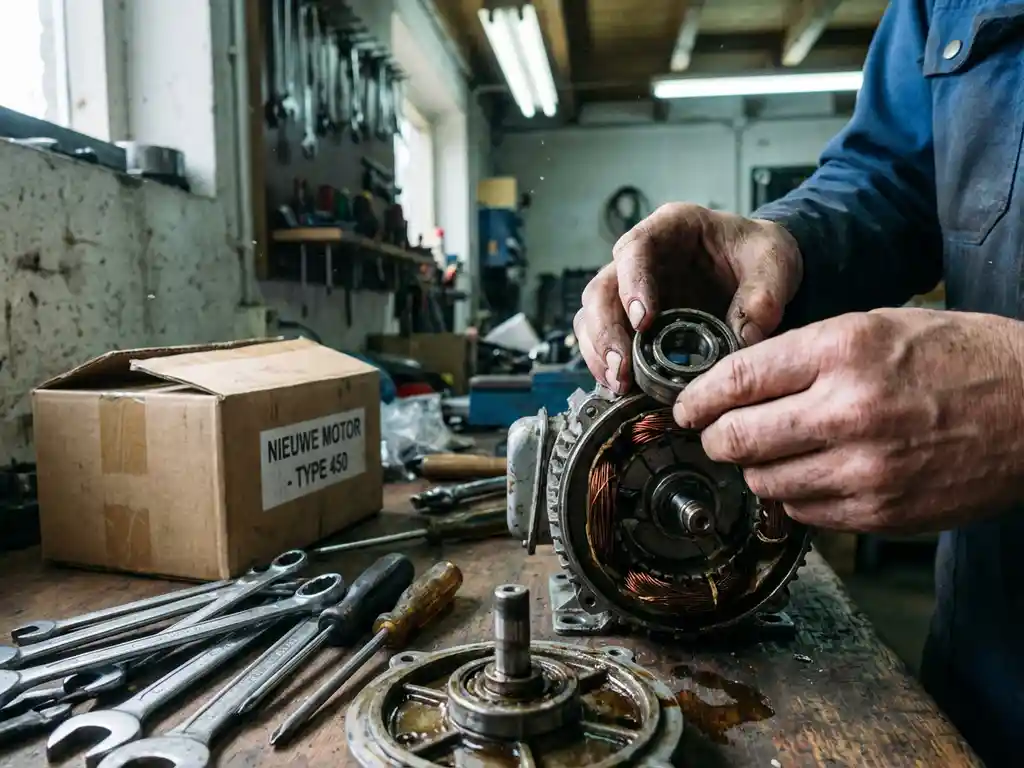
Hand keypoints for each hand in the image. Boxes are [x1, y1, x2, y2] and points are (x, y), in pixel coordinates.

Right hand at [574, 204, 801, 392]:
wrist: (760, 273)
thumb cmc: (760, 257)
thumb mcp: (774, 265)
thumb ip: (764, 297)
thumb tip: (744, 338)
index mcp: (671, 228)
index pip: (635, 249)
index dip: (632, 285)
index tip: (644, 320)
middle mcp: (640, 258)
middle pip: (602, 288)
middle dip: (606, 330)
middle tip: (622, 366)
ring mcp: (630, 290)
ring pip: (593, 316)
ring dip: (599, 351)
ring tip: (619, 383)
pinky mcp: (630, 321)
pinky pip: (603, 340)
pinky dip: (606, 364)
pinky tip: (621, 386)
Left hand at [674, 308, 1023, 532]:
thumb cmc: (960, 357)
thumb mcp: (878, 326)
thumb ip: (803, 354)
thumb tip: (736, 383)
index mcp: (843, 350)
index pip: (736, 380)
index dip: (696, 397)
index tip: (685, 406)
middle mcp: (848, 411)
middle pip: (736, 439)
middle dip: (714, 437)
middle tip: (715, 432)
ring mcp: (866, 470)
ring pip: (763, 482)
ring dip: (755, 468)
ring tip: (773, 451)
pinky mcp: (881, 514)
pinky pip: (803, 513)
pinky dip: (794, 495)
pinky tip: (812, 473)